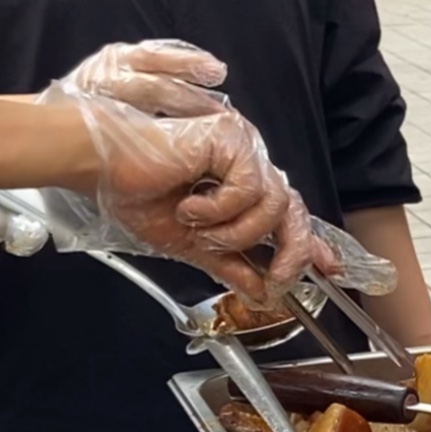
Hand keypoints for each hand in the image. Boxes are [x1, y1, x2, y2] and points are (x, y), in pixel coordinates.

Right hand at [31, 39, 398, 302]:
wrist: (99, 167)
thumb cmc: (136, 194)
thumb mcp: (190, 244)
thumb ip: (230, 265)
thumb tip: (260, 292)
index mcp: (242, 189)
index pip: (290, 216)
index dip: (311, 244)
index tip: (330, 270)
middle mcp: (249, 166)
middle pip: (294, 212)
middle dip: (290, 254)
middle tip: (275, 280)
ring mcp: (244, 149)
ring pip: (273, 207)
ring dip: (236, 232)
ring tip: (198, 227)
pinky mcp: (233, 139)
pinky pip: (250, 189)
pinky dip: (220, 208)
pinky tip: (190, 204)